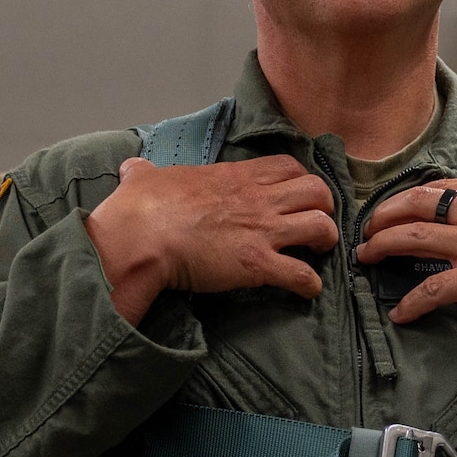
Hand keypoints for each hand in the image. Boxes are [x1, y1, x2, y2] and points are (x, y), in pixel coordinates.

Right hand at [84, 155, 338, 324]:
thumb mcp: (144, 178)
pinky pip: (302, 274)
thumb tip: (131, 168)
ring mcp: (262, 230)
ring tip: (316, 254)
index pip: (288, 166)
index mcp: (236, 176)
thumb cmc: (141, 207)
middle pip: (317, 191)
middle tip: (312, 224)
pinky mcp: (258, 264)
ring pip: (322, 226)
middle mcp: (258, 199)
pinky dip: (310, 284)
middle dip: (323, 208)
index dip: (299, 181)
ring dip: (325, 241)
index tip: (294, 197)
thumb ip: (144, 173)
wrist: (140, 237)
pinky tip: (306, 290)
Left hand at [357, 179, 456, 323]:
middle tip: (367, 232)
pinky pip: (433, 289)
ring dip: (381, 248)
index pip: (440, 187)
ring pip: (411, 238)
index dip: (409, 198)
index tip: (395, 210)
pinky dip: (410, 302)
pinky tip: (399, 313)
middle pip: (414, 204)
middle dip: (383, 216)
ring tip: (366, 260)